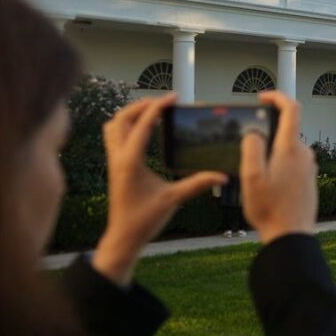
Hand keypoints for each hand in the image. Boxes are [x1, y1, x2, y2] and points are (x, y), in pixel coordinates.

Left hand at [92, 93, 225, 285]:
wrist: (123, 237)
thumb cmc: (144, 220)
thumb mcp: (173, 199)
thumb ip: (197, 184)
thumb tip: (222, 177)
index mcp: (130, 161)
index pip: (142, 124)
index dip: (158, 107)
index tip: (173, 98)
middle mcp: (118, 157)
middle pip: (123, 118)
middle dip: (142, 105)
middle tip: (164, 102)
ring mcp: (113, 161)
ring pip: (114, 125)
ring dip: (131, 113)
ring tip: (152, 111)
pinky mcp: (113, 165)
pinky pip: (113, 136)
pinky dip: (125, 125)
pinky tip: (143, 129)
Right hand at [240, 90, 317, 244]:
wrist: (291, 236)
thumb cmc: (269, 209)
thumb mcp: (251, 177)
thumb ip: (252, 148)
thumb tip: (254, 133)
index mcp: (290, 148)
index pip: (291, 109)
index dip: (277, 97)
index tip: (262, 98)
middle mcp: (304, 153)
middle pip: (286, 130)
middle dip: (266, 132)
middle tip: (246, 146)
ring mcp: (309, 167)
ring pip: (287, 147)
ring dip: (271, 151)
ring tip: (254, 172)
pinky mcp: (309, 179)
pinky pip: (292, 162)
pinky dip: (278, 164)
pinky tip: (266, 184)